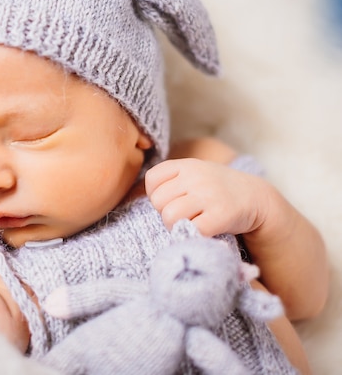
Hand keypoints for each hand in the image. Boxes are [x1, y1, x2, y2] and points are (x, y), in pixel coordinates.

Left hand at [145, 158, 265, 236]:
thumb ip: (171, 180)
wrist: (257, 198)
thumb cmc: (217, 189)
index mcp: (186, 165)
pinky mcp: (220, 215)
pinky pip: (191, 230)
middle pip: (158, 201)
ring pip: (169, 216)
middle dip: (166, 212)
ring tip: (191, 223)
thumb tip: (143, 198)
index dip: (156, 195)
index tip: (172, 200)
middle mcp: (195, 176)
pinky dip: (194, 235)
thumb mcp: (194, 174)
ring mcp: (208, 195)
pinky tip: (205, 230)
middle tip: (184, 215)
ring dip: (176, 226)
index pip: (152, 180)